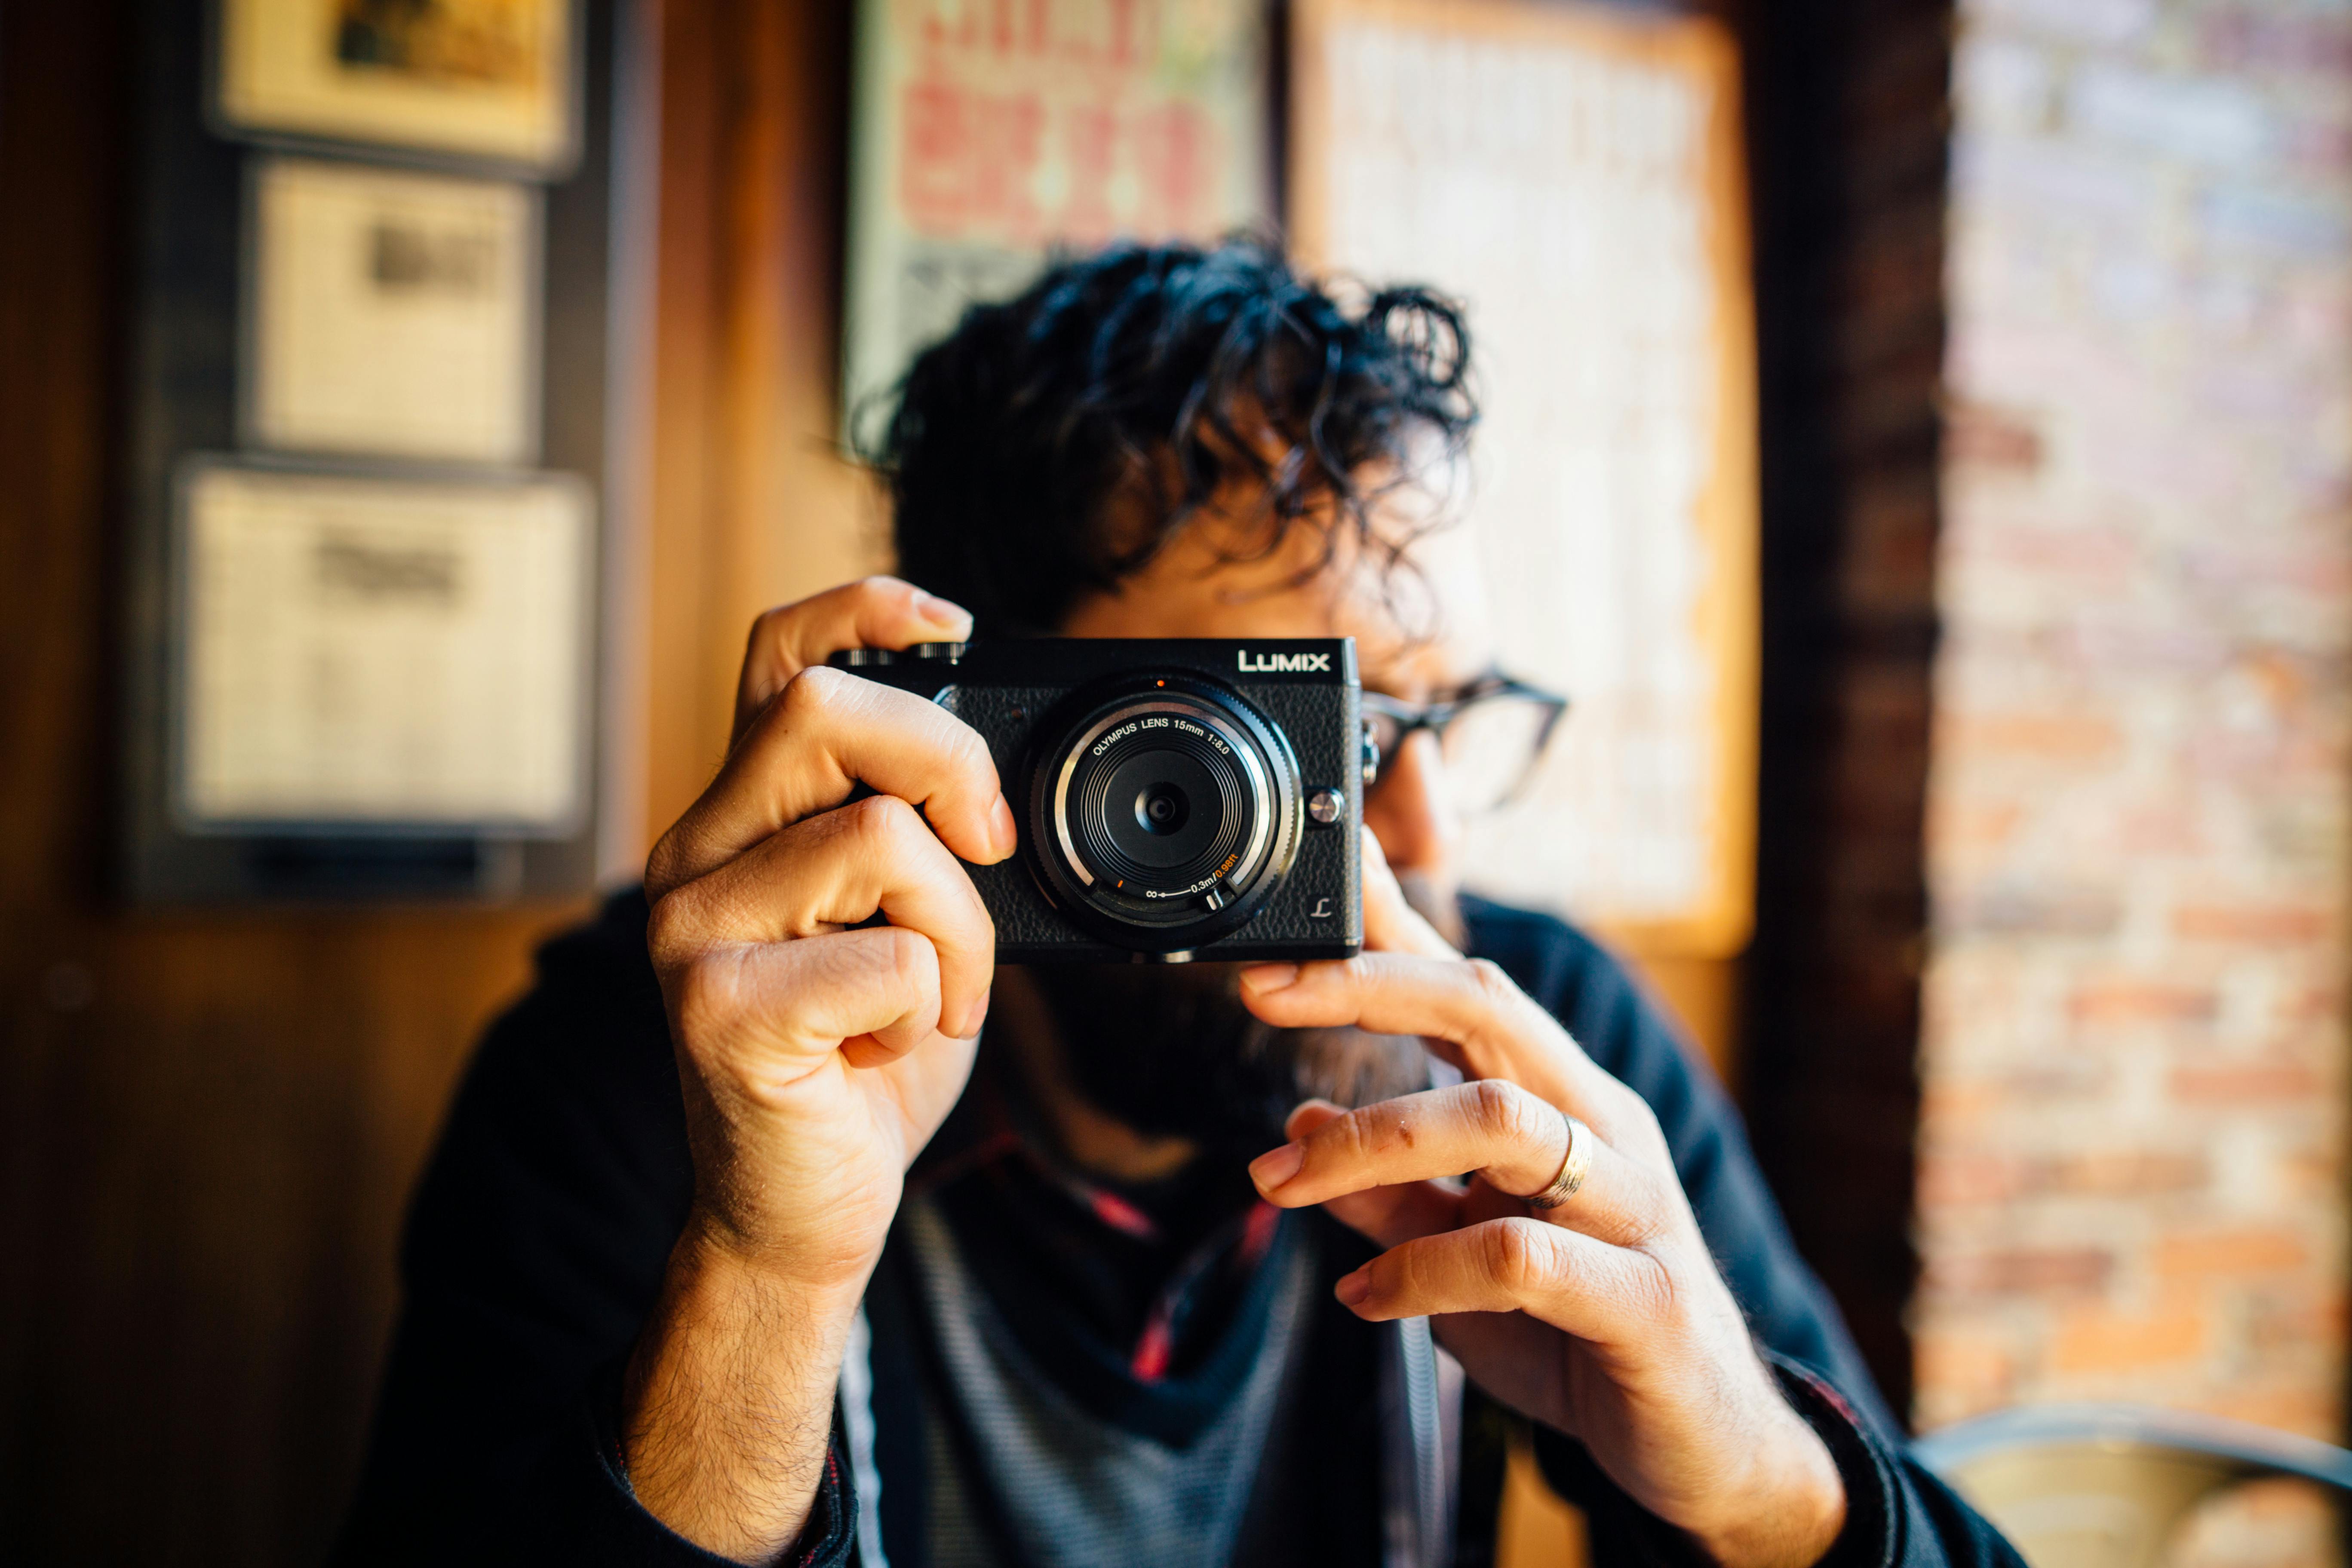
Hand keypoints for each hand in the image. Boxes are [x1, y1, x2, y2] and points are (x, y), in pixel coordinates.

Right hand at [623, 577, 1013, 1560]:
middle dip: (947, 761)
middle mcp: (695, 857)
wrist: (802, 1213)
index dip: (866, 609)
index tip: (955, 625)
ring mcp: (690, 932)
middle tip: (992, 847)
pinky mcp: (717, 1013)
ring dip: (960, 922)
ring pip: (874, 835)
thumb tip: (999, 773)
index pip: (779, 654)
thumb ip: (920, 834)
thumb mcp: (906, 921)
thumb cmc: (861, 1060)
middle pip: (821, 709)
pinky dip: (929, 1003)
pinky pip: (886, 958)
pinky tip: (890, 1050)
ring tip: (940, 994)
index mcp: (744, 819)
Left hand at [1239, 841, 1845, 1567]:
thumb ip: (1388, 1191)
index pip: (1471, 988)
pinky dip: (1422, 1271)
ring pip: (1500, 1120)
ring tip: (1276, 1184)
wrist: (1707, 1447)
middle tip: (1262, 994)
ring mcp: (1636, 1208)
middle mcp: (1607, 1129)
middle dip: (1368, 987)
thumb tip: (1297, 1122)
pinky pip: (1522, 1258)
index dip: (1385, 936)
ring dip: (1368, 1143)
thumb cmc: (1576, 1334)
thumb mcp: (1459, 1253)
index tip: (1290, 913)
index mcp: (1566, 1101)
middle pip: (1488, 1009)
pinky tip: (1364, 1298)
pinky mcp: (1649, 1301)